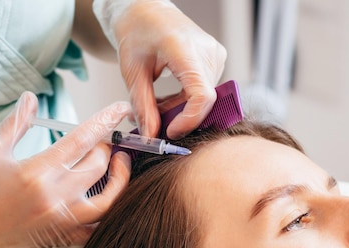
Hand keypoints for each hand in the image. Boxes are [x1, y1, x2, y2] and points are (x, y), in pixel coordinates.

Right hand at [0, 92, 132, 247]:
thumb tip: (31, 97)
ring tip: (117, 163)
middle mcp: (54, 198)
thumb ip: (16, 122)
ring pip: (108, 200)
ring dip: (119, 179)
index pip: (82, 140)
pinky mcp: (62, 239)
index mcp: (36, 172)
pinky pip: (98, 228)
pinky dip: (109, 212)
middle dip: (106, 147)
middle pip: (98, 166)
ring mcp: (61, 222)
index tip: (122, 108)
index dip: (106, 120)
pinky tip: (108, 195)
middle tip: (103, 140)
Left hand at [93, 0, 226, 138]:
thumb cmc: (137, 33)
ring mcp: (215, 56)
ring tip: (156, 106)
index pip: (201, 95)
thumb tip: (151, 135)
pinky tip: (167, 99)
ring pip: (204, 99)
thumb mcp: (132, 72)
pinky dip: (185, 101)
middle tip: (154, 122)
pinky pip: (204, 91)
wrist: (145, 11)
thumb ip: (143, 106)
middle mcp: (207, 52)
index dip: (189, 120)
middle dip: (179, 118)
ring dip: (180, 110)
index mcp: (184, 49)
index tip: (171, 131)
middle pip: (202, 100)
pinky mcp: (216, 60)